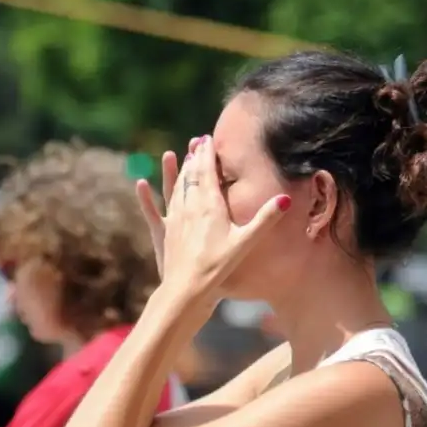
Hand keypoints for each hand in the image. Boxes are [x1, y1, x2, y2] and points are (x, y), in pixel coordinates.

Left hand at [139, 135, 289, 297]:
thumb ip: (265, 219)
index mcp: (209, 205)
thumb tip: (285, 199)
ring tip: (181, 157)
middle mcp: (189, 206)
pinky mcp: (164, 233)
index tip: (208, 138)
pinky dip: (148, 194)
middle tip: (197, 142)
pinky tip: (141, 184)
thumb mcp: (246, 242)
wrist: (187, 288)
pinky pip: (154, 209)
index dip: (208, 154)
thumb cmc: (219, 266)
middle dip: (195, 157)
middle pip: (191, 175)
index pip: (207, 171)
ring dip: (179, 171)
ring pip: (176, 188)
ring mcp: (174, 219)